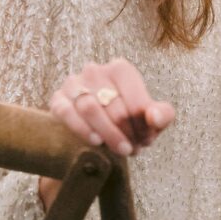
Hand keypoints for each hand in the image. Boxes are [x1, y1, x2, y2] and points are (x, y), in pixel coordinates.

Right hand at [49, 59, 174, 159]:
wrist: (97, 128)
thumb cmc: (129, 120)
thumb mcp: (151, 118)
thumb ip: (162, 115)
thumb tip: (153, 118)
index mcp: (120, 69)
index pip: (136, 102)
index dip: (144, 127)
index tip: (146, 142)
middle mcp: (95, 70)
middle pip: (115, 107)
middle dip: (126, 133)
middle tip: (131, 150)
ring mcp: (74, 83)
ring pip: (90, 108)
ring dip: (108, 134)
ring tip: (119, 150)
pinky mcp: (58, 99)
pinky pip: (67, 113)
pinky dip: (82, 129)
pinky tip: (96, 141)